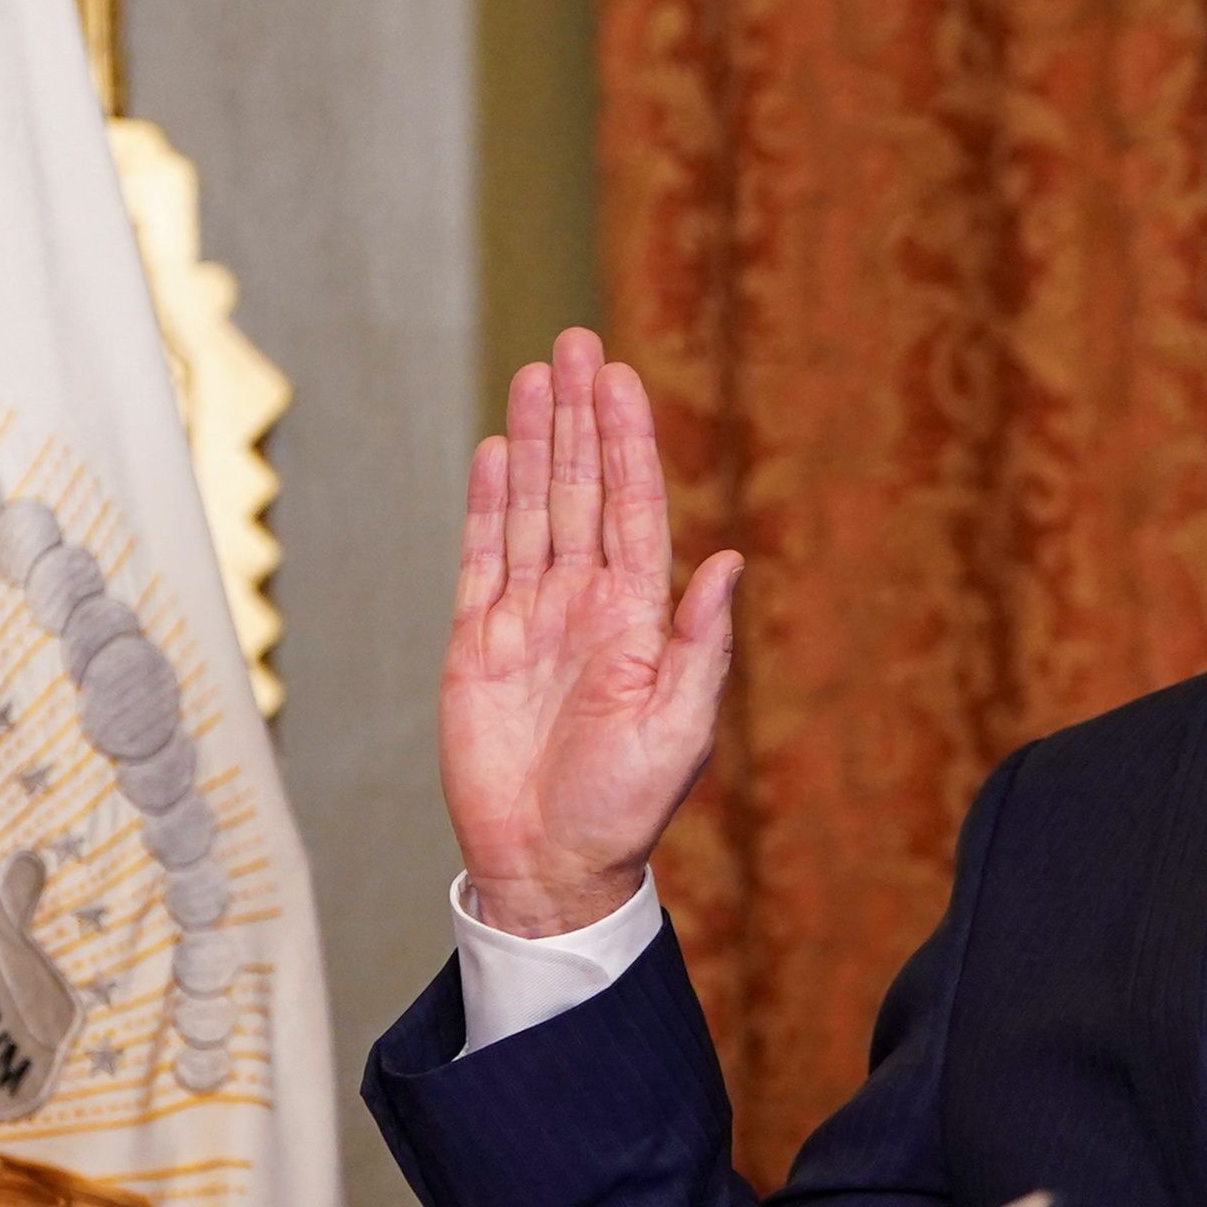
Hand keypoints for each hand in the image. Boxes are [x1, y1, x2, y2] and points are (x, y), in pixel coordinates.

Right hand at [445, 329, 738, 939]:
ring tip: (534, 374)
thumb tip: (731, 561)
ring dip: (534, 443)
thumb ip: (700, 643)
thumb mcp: (679, 729)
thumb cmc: (624, 810)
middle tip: (574, 341)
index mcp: (636, 618)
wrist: (548, 865)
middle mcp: (583, 605)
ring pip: (530, 509)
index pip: (632, 508)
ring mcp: (527, 620)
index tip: (618, 376)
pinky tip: (494, 452)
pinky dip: (486, 504)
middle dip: (578, 416)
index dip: (626, 441)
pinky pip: (480, 559)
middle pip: (579, 490)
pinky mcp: (475, 645)